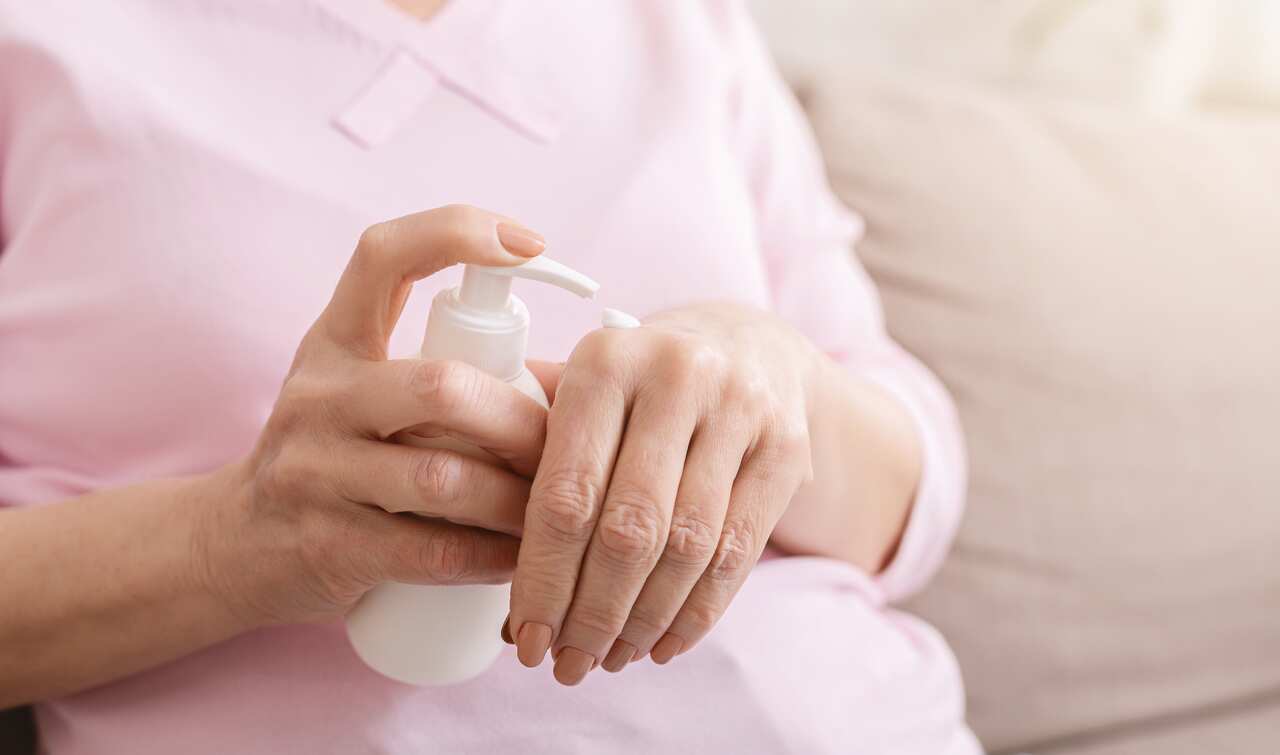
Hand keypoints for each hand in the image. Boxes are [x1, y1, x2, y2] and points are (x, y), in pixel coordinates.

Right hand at [195, 205, 550, 625]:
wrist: (235, 545)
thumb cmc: (334, 455)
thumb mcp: (364, 392)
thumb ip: (451, 369)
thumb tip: (574, 381)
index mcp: (335, 342)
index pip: (385, 256)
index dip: (457, 232)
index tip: (530, 242)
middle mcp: (320, 396)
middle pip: (442, 387)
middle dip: (521, 421)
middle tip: (561, 448)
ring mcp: (315, 471)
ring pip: (444, 480)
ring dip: (517, 500)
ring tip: (551, 511)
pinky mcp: (328, 545)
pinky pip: (434, 552)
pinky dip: (491, 557)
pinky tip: (519, 558)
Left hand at [507, 303, 818, 683]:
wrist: (748, 347)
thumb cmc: (636, 386)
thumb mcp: (580, 391)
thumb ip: (529, 453)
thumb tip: (477, 560)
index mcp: (605, 359)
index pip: (566, 491)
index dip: (544, 579)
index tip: (525, 637)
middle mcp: (677, 374)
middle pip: (630, 528)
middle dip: (593, 614)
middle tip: (569, 664)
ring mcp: (741, 409)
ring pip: (688, 548)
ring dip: (644, 621)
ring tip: (612, 658)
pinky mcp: (786, 448)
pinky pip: (738, 552)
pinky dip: (698, 612)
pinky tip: (663, 642)